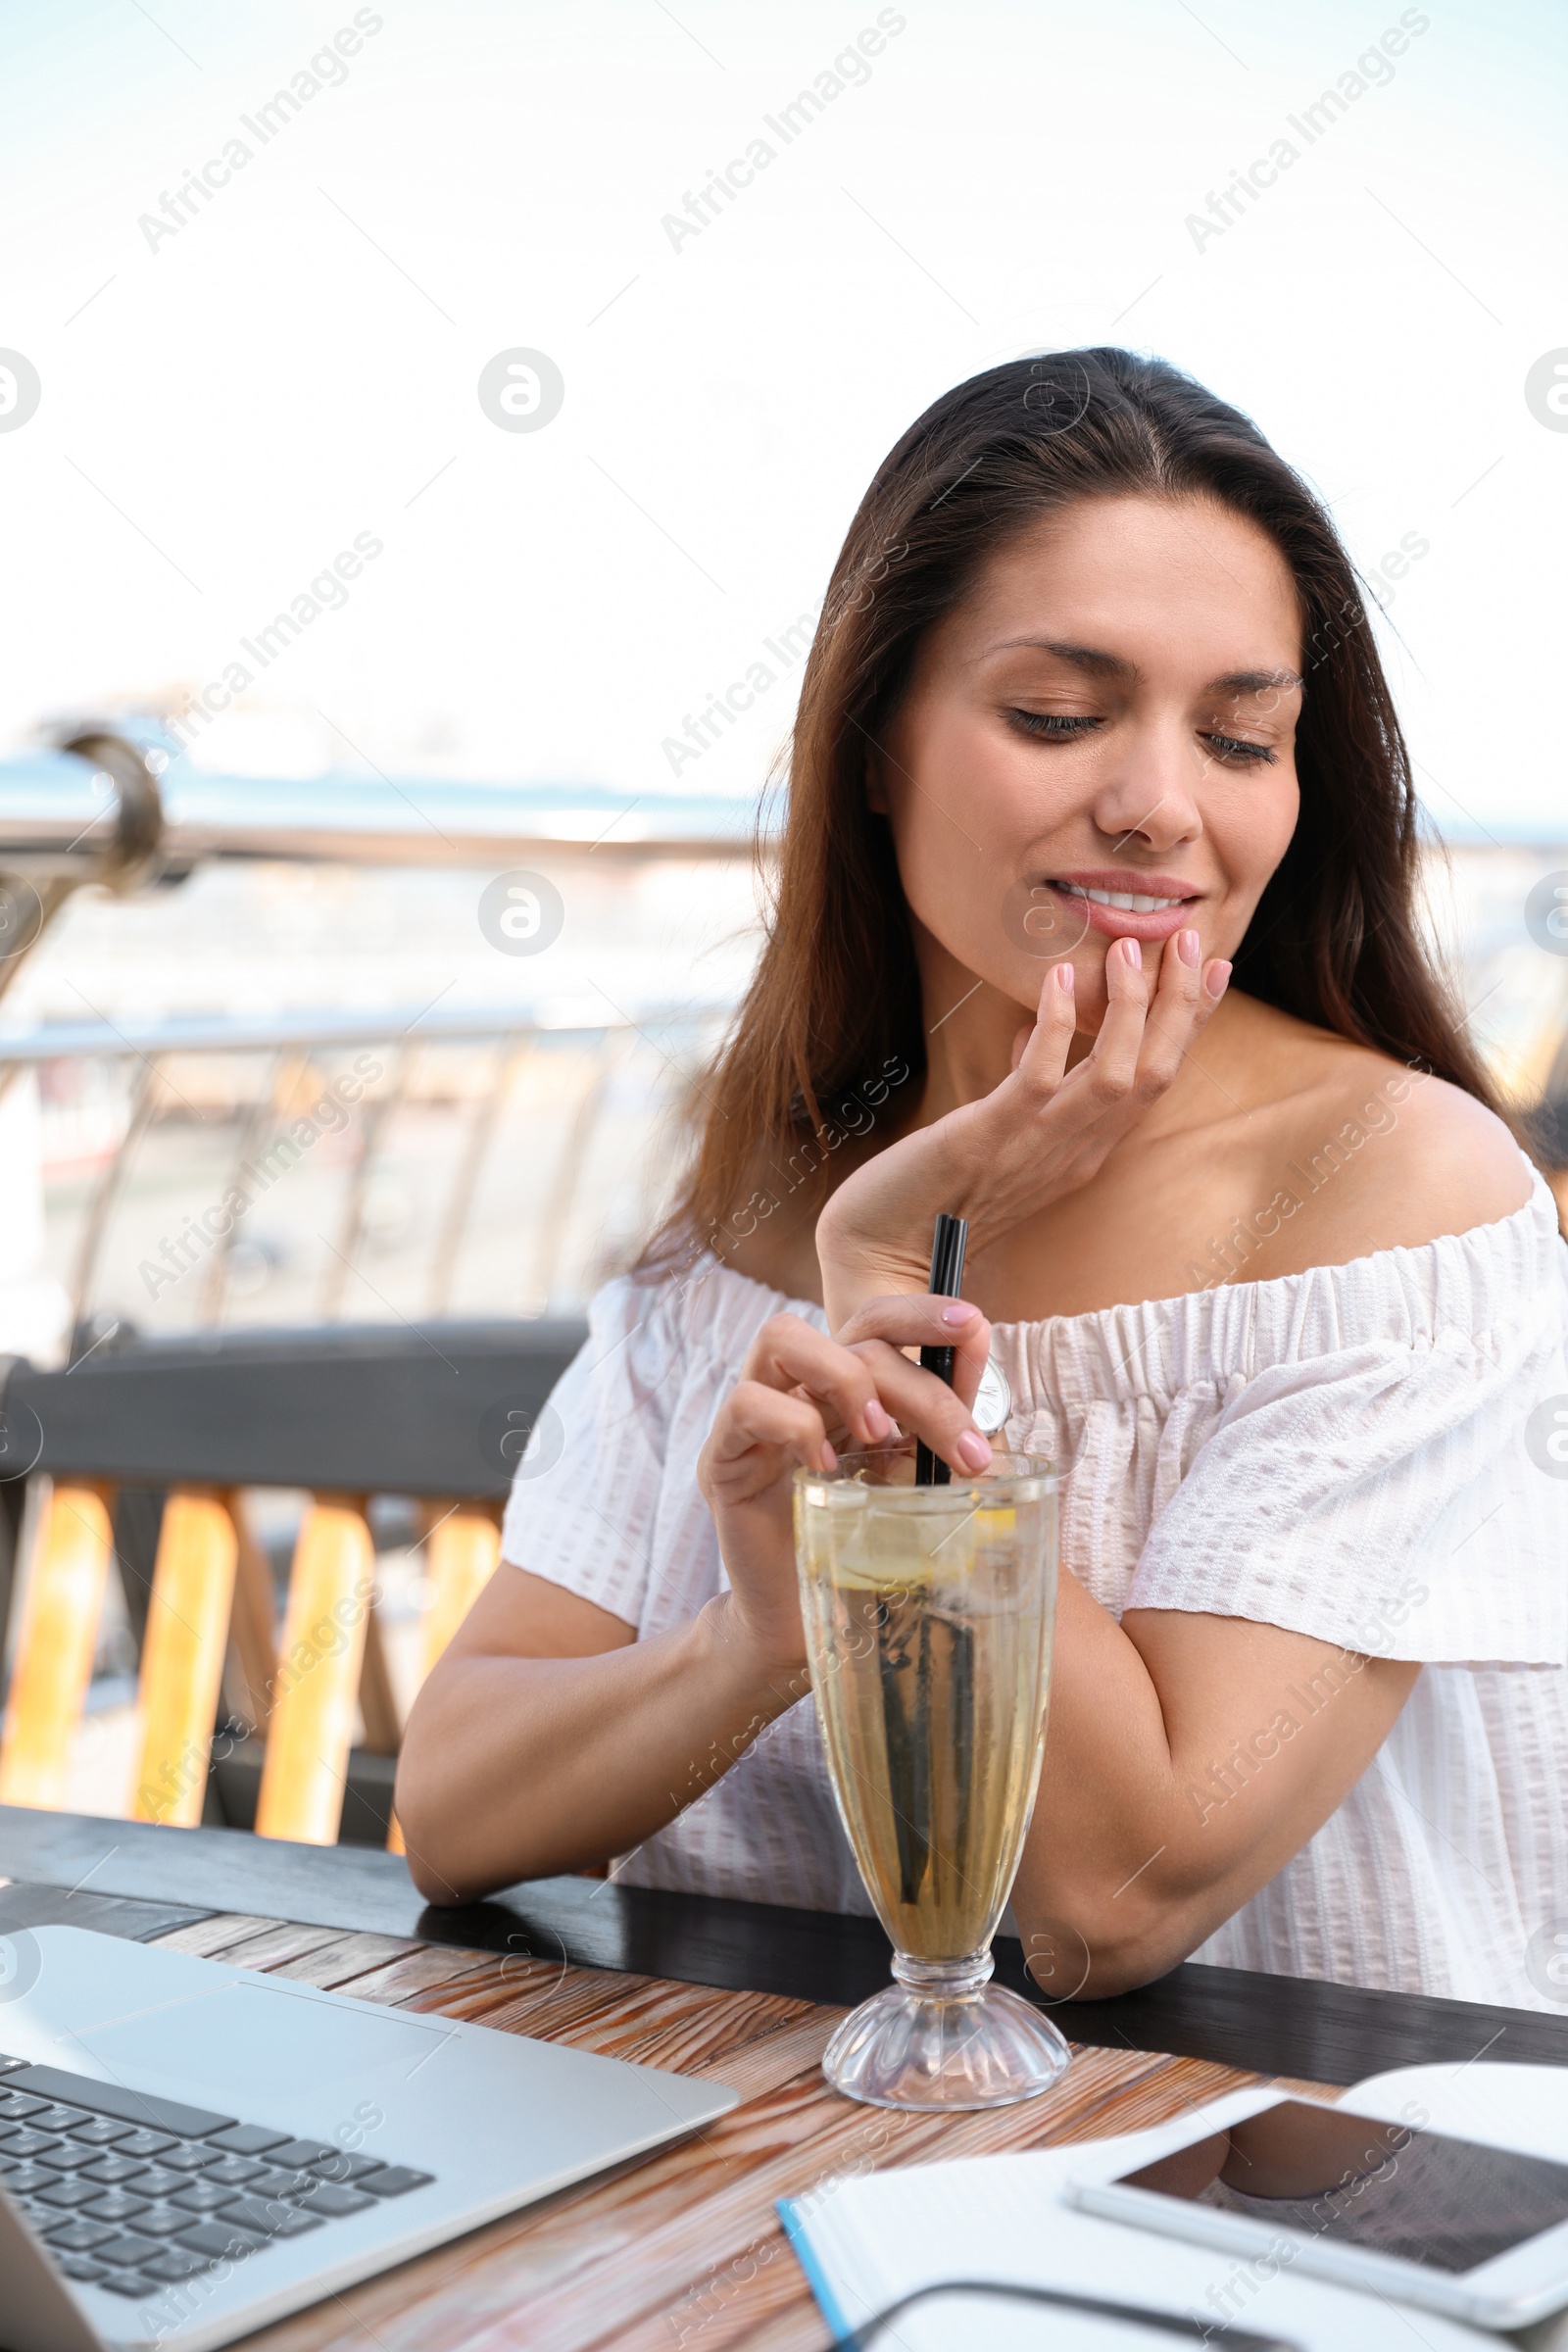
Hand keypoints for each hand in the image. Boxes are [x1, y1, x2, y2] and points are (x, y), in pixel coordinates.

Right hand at [696, 1297, 992, 1673]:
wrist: (799, 1621)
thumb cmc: (857, 1548)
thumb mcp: (913, 1482)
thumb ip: (940, 1430)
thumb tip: (986, 1380)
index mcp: (846, 1386)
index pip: (878, 1318)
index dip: (922, 1311)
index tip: (973, 1326)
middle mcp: (800, 1388)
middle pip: (853, 1334)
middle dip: (918, 1383)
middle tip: (963, 1448)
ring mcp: (756, 1416)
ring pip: (783, 1337)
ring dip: (844, 1376)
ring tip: (880, 1434)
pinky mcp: (723, 1456)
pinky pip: (746, 1404)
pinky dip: (794, 1424)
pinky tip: (826, 1467)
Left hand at [815, 929, 1230, 1323]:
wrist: (879, 1259)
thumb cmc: (932, 1197)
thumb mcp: (998, 1137)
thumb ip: (1027, 1094)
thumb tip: (1034, 1035)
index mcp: (1082, 1154)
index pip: (1155, 1081)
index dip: (1191, 1024)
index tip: (1216, 969)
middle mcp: (1072, 1154)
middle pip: (1155, 1075)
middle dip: (1183, 1006)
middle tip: (1194, 940)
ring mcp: (1033, 1149)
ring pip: (1115, 1076)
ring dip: (1131, 1008)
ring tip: (1131, 949)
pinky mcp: (985, 1140)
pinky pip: (1038, 1077)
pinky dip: (1056, 1024)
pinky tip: (1057, 977)